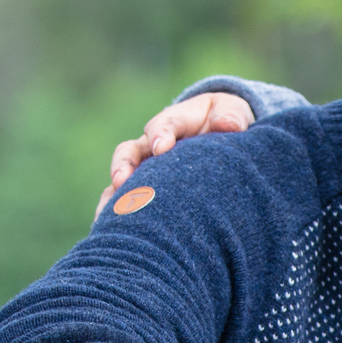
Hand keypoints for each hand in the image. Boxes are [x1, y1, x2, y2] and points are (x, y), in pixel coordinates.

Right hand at [95, 92, 255, 216]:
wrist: (221, 135)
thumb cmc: (226, 123)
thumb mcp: (232, 114)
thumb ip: (231, 117)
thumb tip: (231, 125)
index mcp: (175, 124)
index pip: (164, 125)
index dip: (160, 134)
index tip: (161, 147)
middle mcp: (153, 146)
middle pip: (130, 152)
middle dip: (125, 166)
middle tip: (121, 180)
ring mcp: (147, 168)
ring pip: (122, 178)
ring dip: (115, 194)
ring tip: (109, 211)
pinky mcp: (147, 189)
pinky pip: (126, 200)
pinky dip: (115, 212)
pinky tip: (111, 228)